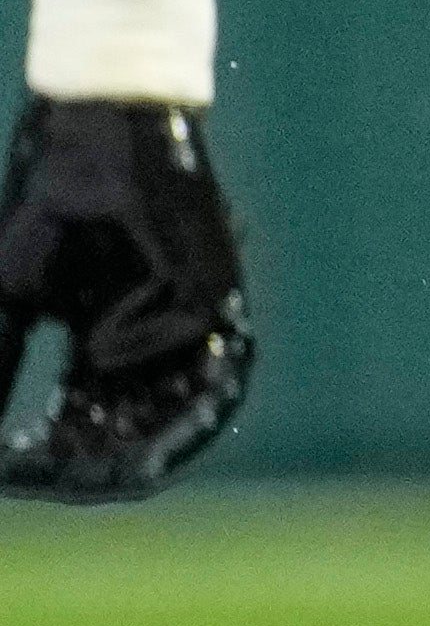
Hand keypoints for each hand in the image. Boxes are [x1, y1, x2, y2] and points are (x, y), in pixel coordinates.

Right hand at [0, 92, 254, 500]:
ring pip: (181, 402)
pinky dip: (133, 346)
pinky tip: (91, 343)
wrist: (88, 147)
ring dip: (132, 433)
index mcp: (117, 358)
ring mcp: (195, 324)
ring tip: (80, 451)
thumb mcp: (10, 302)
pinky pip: (184, 334)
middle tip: (54, 478)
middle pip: (144, 430)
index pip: (96, 429)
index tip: (21, 474)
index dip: (63, 463)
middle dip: (100, 462)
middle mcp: (163, 351)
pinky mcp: (214, 287)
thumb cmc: (49, 217)